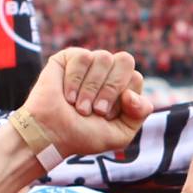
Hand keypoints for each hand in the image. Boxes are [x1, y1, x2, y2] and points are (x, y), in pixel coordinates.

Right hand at [19, 49, 151, 156]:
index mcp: (123, 87)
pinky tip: (67, 95)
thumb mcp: (121, 134)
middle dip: (110, 89)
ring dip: (91, 88)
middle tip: (95, 110)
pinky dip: (75, 80)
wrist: (52, 135)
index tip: (105, 116)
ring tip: (79, 107)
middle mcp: (108, 72)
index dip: (123, 99)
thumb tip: (132, 93)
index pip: (136, 78)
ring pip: (104, 57)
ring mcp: (90, 63)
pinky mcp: (69, 57)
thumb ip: (139, 114)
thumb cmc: (84, 136)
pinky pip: (83, 56)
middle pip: (125, 61)